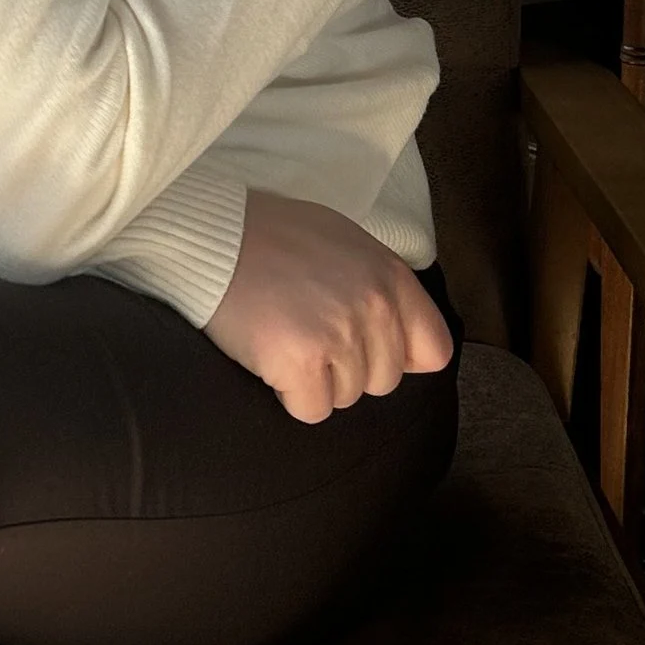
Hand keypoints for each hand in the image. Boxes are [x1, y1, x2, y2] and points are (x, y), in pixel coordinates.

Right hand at [204, 190, 454, 422]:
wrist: (210, 235)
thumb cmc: (271, 237)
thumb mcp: (343, 242)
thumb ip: (381, 287)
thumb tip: (411, 350)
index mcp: (390, 277)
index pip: (433, 349)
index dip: (401, 357)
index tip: (366, 348)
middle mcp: (374, 307)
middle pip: (384, 380)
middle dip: (348, 368)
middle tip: (308, 333)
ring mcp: (339, 337)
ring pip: (347, 397)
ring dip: (316, 379)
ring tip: (285, 336)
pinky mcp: (301, 363)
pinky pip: (312, 409)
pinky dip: (289, 393)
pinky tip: (270, 356)